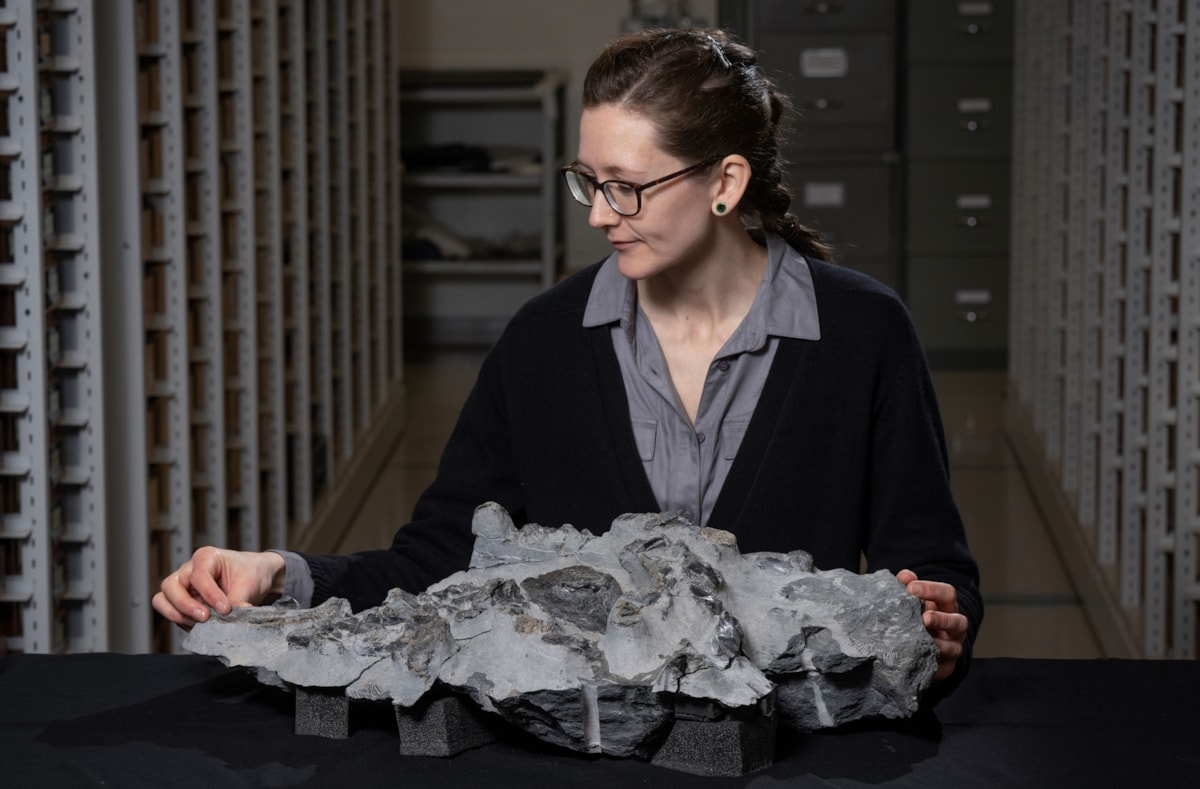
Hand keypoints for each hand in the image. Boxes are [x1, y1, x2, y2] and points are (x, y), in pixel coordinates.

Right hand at [152, 547, 286, 630]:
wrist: (254, 578)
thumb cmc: (250, 573)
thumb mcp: (249, 584)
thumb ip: (240, 601)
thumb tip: (235, 618)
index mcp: (206, 558)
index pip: (199, 576)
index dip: (210, 595)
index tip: (225, 609)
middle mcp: (189, 570)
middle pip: (170, 586)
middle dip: (185, 605)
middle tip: (204, 617)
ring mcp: (183, 586)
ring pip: (163, 600)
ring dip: (178, 614)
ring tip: (201, 623)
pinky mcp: (183, 602)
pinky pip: (171, 613)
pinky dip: (182, 622)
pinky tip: (200, 627)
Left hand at [897, 569, 967, 681]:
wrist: (919, 647)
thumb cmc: (916, 619)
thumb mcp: (913, 602)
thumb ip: (909, 587)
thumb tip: (904, 575)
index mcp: (946, 607)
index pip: (947, 594)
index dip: (931, 590)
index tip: (911, 588)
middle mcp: (954, 628)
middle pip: (958, 621)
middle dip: (942, 619)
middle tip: (925, 617)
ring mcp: (952, 648)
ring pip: (953, 648)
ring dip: (939, 644)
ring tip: (923, 641)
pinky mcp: (944, 667)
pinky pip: (942, 667)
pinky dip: (931, 662)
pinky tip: (918, 658)